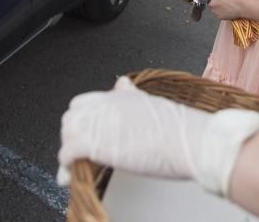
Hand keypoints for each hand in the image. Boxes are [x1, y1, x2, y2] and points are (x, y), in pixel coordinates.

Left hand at [57, 77, 258, 195]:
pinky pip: (68, 152)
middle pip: (73, 115)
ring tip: (71, 167)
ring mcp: (101, 122)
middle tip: (76, 153)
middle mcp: (107, 104)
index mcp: (120, 95)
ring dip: (67, 150)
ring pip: (67, 132)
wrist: (192, 142)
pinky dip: (65, 165)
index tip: (84, 133)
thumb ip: (131, 96)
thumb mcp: (153, 103)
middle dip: (71, 134)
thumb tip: (121, 84)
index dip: (82, 119)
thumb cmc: (182, 130)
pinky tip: (68, 175)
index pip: (85, 101)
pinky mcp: (97, 142)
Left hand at [207, 0, 251, 20]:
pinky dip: (221, 12)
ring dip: (218, 6)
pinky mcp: (219, 17)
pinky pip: (218, 13)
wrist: (245, 6)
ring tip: (227, 5)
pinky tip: (228, 10)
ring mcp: (214, 11)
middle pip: (211, 0)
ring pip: (214, 7)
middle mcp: (211, 2)